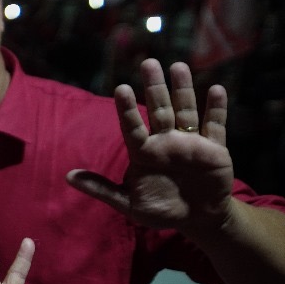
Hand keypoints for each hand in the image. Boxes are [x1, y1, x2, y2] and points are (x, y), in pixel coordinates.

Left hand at [66, 59, 235, 236]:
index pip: (132, 127)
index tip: (121, 89)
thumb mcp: (128, 204)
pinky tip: (216, 89)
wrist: (197, 219)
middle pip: (159, 109)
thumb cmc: (160, 210)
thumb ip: (101, 190)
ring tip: (177, 66)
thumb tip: (68, 176)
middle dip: (154, 87)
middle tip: (148, 63)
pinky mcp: (214, 149)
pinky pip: (215, 126)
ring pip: (185, 111)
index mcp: (143, 152)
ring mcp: (189, 143)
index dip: (127, 109)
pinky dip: (216, 109)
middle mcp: (165, 142)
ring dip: (183, 90)